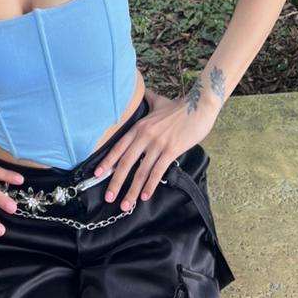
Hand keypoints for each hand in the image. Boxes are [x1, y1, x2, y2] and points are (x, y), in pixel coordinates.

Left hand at [92, 90, 220, 211]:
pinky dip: (150, 186)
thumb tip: (140, 91)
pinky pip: (158, 171)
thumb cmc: (179, 106)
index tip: (97, 175)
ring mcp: (158, 144)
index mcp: (139, 126)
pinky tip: (145, 196)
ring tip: (125, 205)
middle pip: (126, 162)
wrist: (199, 105)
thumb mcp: (157, 101)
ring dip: (132, 190)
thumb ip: (146, 99)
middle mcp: (145, 136)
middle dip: (115, 182)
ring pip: (141, 171)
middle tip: (108, 197)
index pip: (118, 147)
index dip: (107, 162)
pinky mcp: (172, 150)